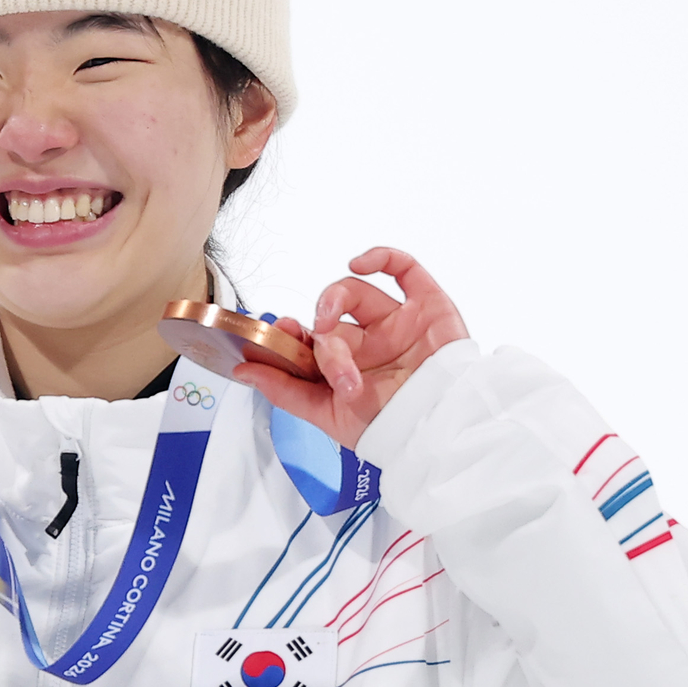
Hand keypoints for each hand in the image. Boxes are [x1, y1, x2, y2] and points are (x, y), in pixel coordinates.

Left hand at [232, 248, 468, 449]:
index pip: (310, 339)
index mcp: (346, 368)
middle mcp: (369, 343)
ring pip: (355, 292)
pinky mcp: (427, 306)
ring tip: (332, 327)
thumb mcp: (328, 416)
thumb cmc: (391, 429)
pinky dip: (380, 257)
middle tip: (321, 347)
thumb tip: (243, 369)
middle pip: (331, 318)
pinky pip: (403, 269)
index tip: (278, 332)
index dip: (291, 333)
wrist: (444, 429)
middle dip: (320, 332)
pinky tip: (359, 263)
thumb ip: (284, 391)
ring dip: (335, 300)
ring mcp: (397, 323)